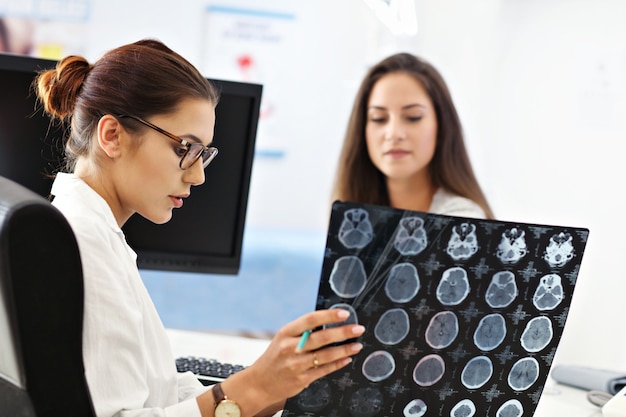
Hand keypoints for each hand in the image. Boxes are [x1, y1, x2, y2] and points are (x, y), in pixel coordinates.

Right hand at [220, 309, 364, 415]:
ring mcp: (296, 364)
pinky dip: (338, 364)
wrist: (260, 382)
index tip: (344, 313)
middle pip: (321, 337)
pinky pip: (324, 370)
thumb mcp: (284, 338)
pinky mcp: (302, 379)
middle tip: (358, 329)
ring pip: (326, 355)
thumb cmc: (275, 356)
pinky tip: (347, 359)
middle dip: (343, 332)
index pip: (310, 320)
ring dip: (345, 350)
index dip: (329, 316)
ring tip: (357, 345)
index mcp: (286, 332)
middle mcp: (291, 347)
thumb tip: (329, 321)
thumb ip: (303, 330)